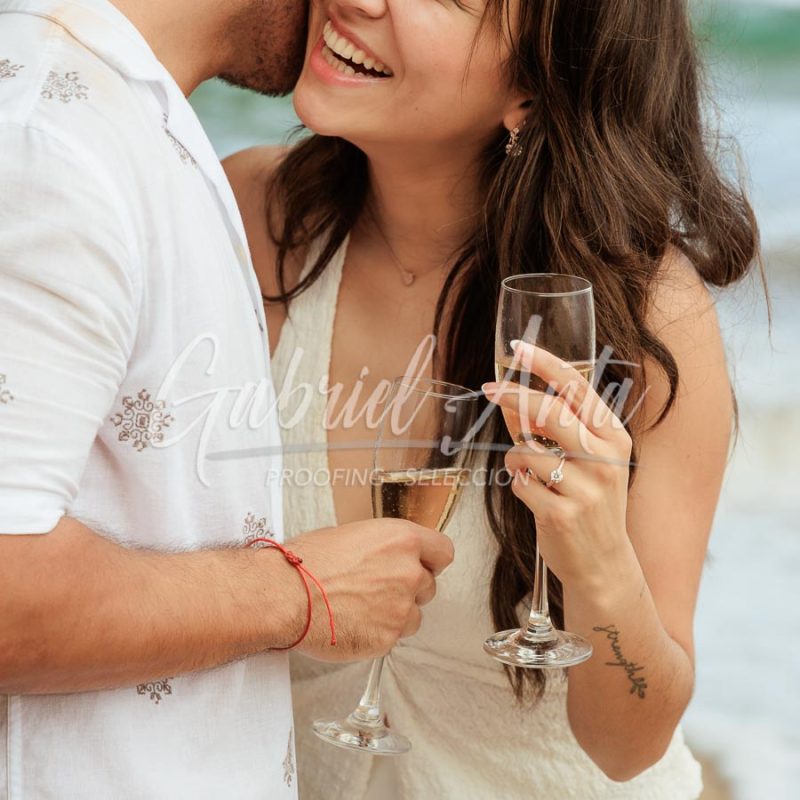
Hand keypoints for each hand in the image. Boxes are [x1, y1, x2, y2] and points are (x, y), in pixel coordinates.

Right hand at [287, 519, 452, 661]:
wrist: (283, 595)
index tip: (422, 565)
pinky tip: (352, 623)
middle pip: (429, 585)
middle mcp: (409, 572)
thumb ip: (384, 547)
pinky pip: (393, 637)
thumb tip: (391, 557)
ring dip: (395, 614)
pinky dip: (378, 633)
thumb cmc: (307, 561)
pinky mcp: (387, 638)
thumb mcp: (353, 535)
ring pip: (414, 615)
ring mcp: (400, 608)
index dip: (431, 560)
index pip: (443, 551)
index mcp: (402, 539)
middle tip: (377, 589)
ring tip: (361, 608)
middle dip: (409, 589)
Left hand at [482, 341, 634, 588]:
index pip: (578, 389)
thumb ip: (550, 429)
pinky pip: (519, 483)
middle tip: (490, 389)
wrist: (603, 564)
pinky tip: (536, 498)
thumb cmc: (590, 504)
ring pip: (526, 450)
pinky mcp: (562, 514)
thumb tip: (512, 398)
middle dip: (514, 397)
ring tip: (531, 476)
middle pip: (550, 411)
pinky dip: (518, 486)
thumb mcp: (584, 462)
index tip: (519, 347)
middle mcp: (604, 460)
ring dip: (516, 459)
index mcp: (613, 438)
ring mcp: (586, 489)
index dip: (545, 364)